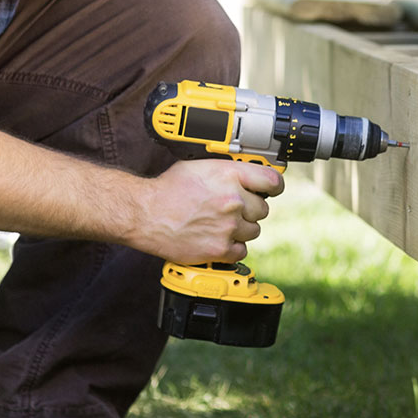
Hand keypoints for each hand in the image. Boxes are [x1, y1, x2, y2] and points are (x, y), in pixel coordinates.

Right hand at [131, 160, 284, 261]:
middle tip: (231, 209)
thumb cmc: (167, 189)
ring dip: (241, 229)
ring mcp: (228, 226)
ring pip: (254, 231)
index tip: (271, 191)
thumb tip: (247, 173)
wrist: (144, 214)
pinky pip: (241, 250)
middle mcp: (233, 200)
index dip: (273, 187)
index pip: (273, 182)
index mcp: (230, 175)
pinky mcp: (219, 249)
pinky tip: (216, 239)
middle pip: (263, 209)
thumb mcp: (199, 166)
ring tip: (219, 224)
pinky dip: (231, 247)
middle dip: (250, 210)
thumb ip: (227, 170)